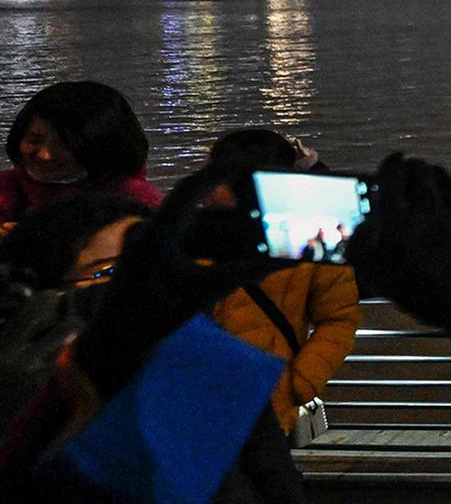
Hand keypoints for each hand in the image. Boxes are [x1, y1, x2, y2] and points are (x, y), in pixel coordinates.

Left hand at [71, 166, 272, 396]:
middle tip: (259, 187)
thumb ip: (244, 272)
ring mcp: (150, 242)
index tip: (252, 160)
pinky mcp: (153, 256)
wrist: (115, 343)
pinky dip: (212, 240)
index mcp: (158, 231)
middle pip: (197, 202)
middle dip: (230, 197)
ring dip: (224, 223)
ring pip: (194, 222)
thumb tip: (283, 259)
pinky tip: (233, 248)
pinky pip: (187, 238)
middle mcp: (152, 229)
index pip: (193, 188)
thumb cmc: (154, 316)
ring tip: (254, 222)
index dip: (222, 171)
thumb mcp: (203, 292)